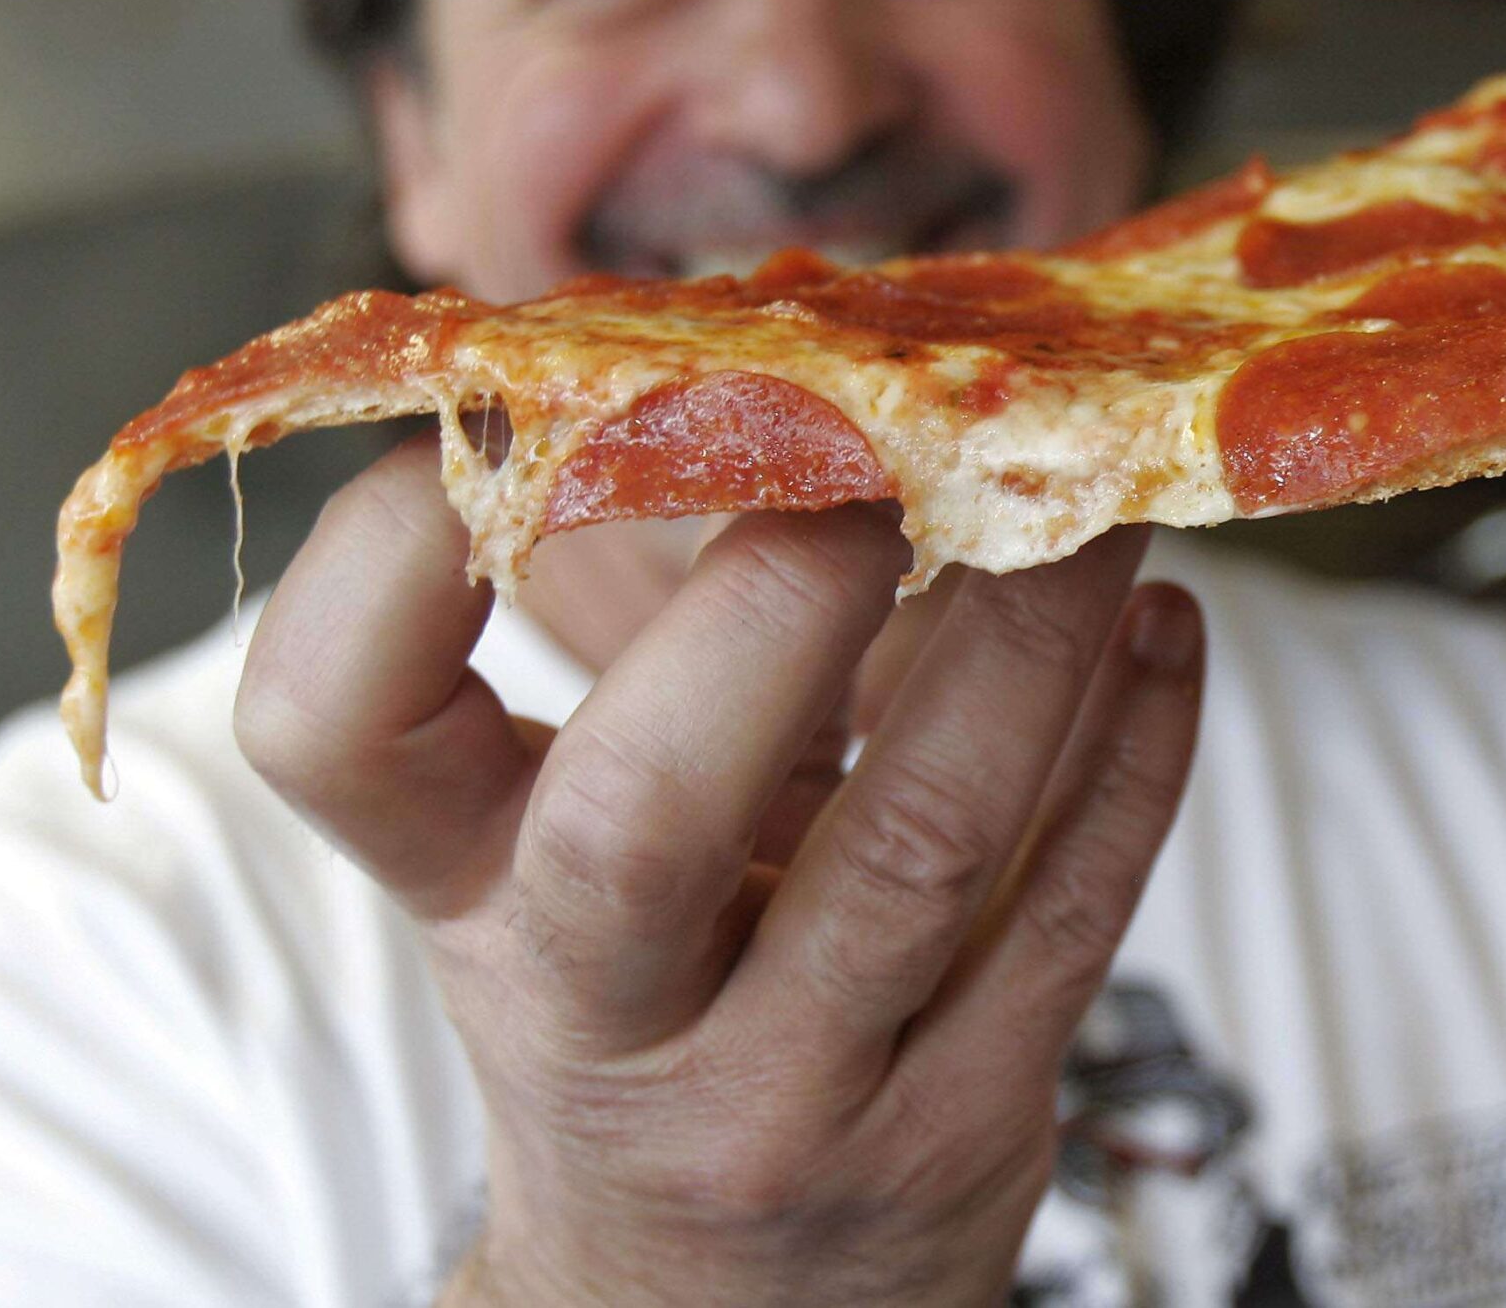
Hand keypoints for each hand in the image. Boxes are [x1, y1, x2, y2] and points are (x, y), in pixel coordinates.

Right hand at [234, 455, 1202, 1305]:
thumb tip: (776, 374)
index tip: (490, 424)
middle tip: (878, 447)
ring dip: (1029, 638)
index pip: (340, 737)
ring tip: (1094, 495)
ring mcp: (790, 1096)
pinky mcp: (963, 1131)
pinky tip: (1166, 630)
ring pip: (923, 846)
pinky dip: (1137, 752)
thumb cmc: (643, 1015)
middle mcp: (601, 1014)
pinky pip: (1072, 919)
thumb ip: (633, 665)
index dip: (383, 568)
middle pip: (641, 816)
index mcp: (467, 900)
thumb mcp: (556, 875)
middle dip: (772, 603)